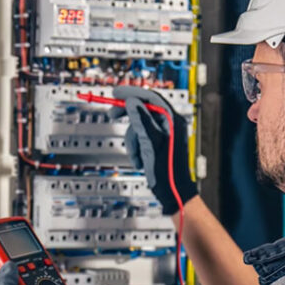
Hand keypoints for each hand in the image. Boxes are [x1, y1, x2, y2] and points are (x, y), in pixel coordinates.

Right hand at [109, 86, 197, 214]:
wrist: (172, 191)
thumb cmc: (167, 170)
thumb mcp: (150, 142)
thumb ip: (141, 120)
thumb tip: (132, 102)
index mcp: (172, 120)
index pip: (151, 98)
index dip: (132, 93)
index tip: (116, 92)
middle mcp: (170, 124)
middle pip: (144, 109)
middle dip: (128, 116)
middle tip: (112, 114)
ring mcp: (164, 134)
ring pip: (139, 126)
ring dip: (132, 141)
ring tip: (136, 155)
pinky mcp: (158, 143)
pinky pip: (141, 138)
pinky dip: (136, 148)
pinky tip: (140, 160)